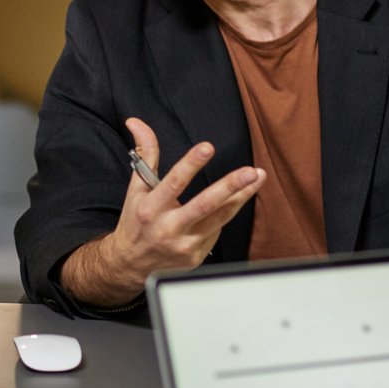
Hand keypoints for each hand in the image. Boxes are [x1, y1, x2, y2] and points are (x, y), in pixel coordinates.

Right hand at [62, 117, 264, 306]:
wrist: (131, 264)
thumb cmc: (136, 221)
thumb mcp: (136, 188)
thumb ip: (144, 154)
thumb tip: (137, 123)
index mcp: (150, 208)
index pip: (173, 183)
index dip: (190, 164)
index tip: (207, 148)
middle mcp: (167, 228)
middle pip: (204, 205)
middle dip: (230, 186)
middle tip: (251, 171)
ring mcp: (184, 245)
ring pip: (220, 218)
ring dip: (242, 196)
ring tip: (257, 177)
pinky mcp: (196, 256)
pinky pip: (217, 230)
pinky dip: (228, 212)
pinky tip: (238, 198)